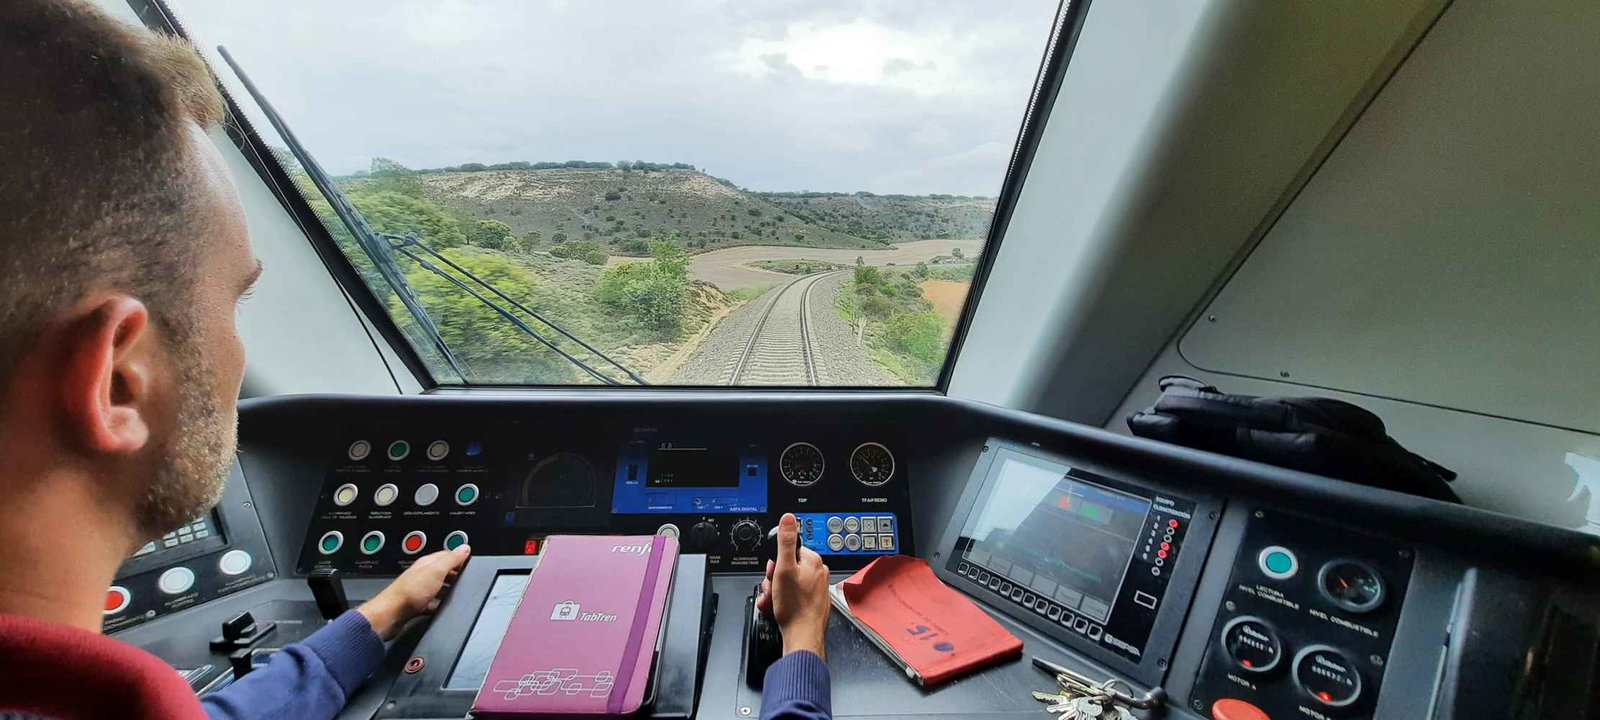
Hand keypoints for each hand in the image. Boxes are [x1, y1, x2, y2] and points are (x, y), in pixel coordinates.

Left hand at [358, 544, 470, 639]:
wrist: (391, 614)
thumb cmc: (409, 592)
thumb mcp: (436, 571)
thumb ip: (451, 559)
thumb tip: (464, 547)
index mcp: (426, 563)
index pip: (445, 554)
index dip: (458, 557)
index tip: (469, 560)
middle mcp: (421, 575)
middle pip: (441, 571)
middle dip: (455, 573)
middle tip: (466, 577)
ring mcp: (418, 590)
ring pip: (437, 586)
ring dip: (447, 588)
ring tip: (457, 592)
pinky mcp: (416, 604)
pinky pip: (431, 602)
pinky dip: (439, 603)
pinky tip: (443, 607)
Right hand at [755, 513, 830, 659]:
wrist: (803, 636)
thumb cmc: (794, 607)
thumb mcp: (784, 569)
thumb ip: (786, 542)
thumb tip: (788, 518)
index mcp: (814, 561)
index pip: (789, 552)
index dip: (776, 563)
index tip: (774, 574)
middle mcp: (819, 573)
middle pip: (789, 567)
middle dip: (776, 579)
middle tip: (774, 590)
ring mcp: (818, 589)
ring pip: (790, 582)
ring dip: (778, 591)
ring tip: (776, 601)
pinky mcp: (814, 602)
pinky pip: (796, 595)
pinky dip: (786, 600)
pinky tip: (781, 608)